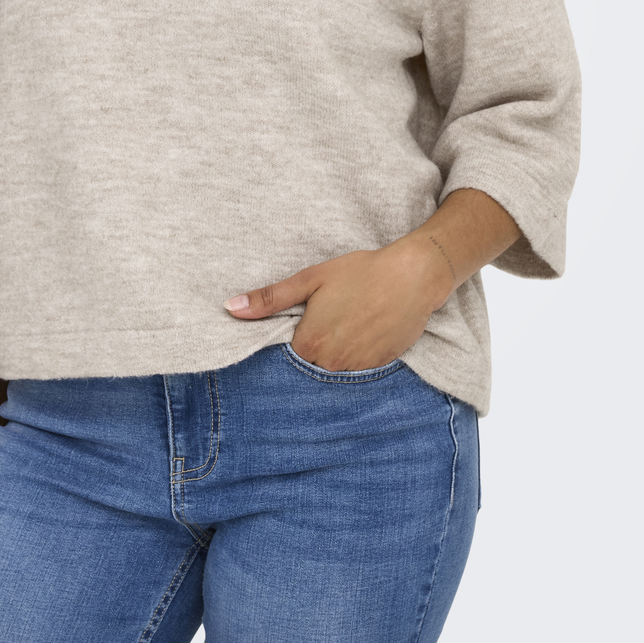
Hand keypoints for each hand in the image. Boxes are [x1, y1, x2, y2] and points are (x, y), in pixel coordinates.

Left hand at [223, 237, 453, 371]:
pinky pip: (360, 370)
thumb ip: (270, 298)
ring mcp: (358, 369)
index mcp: (310, 343)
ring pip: (336, 370)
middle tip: (331, 318)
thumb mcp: (310, 279)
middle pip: (311, 365)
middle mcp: (332, 364)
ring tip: (350, 323)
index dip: (296, 335)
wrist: (412, 276)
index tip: (307, 319)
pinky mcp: (381, 368)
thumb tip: (230, 307)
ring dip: (337, 354)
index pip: (289, 354)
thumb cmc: (359, 272)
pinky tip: (365, 331)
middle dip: (316, 347)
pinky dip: (358, 355)